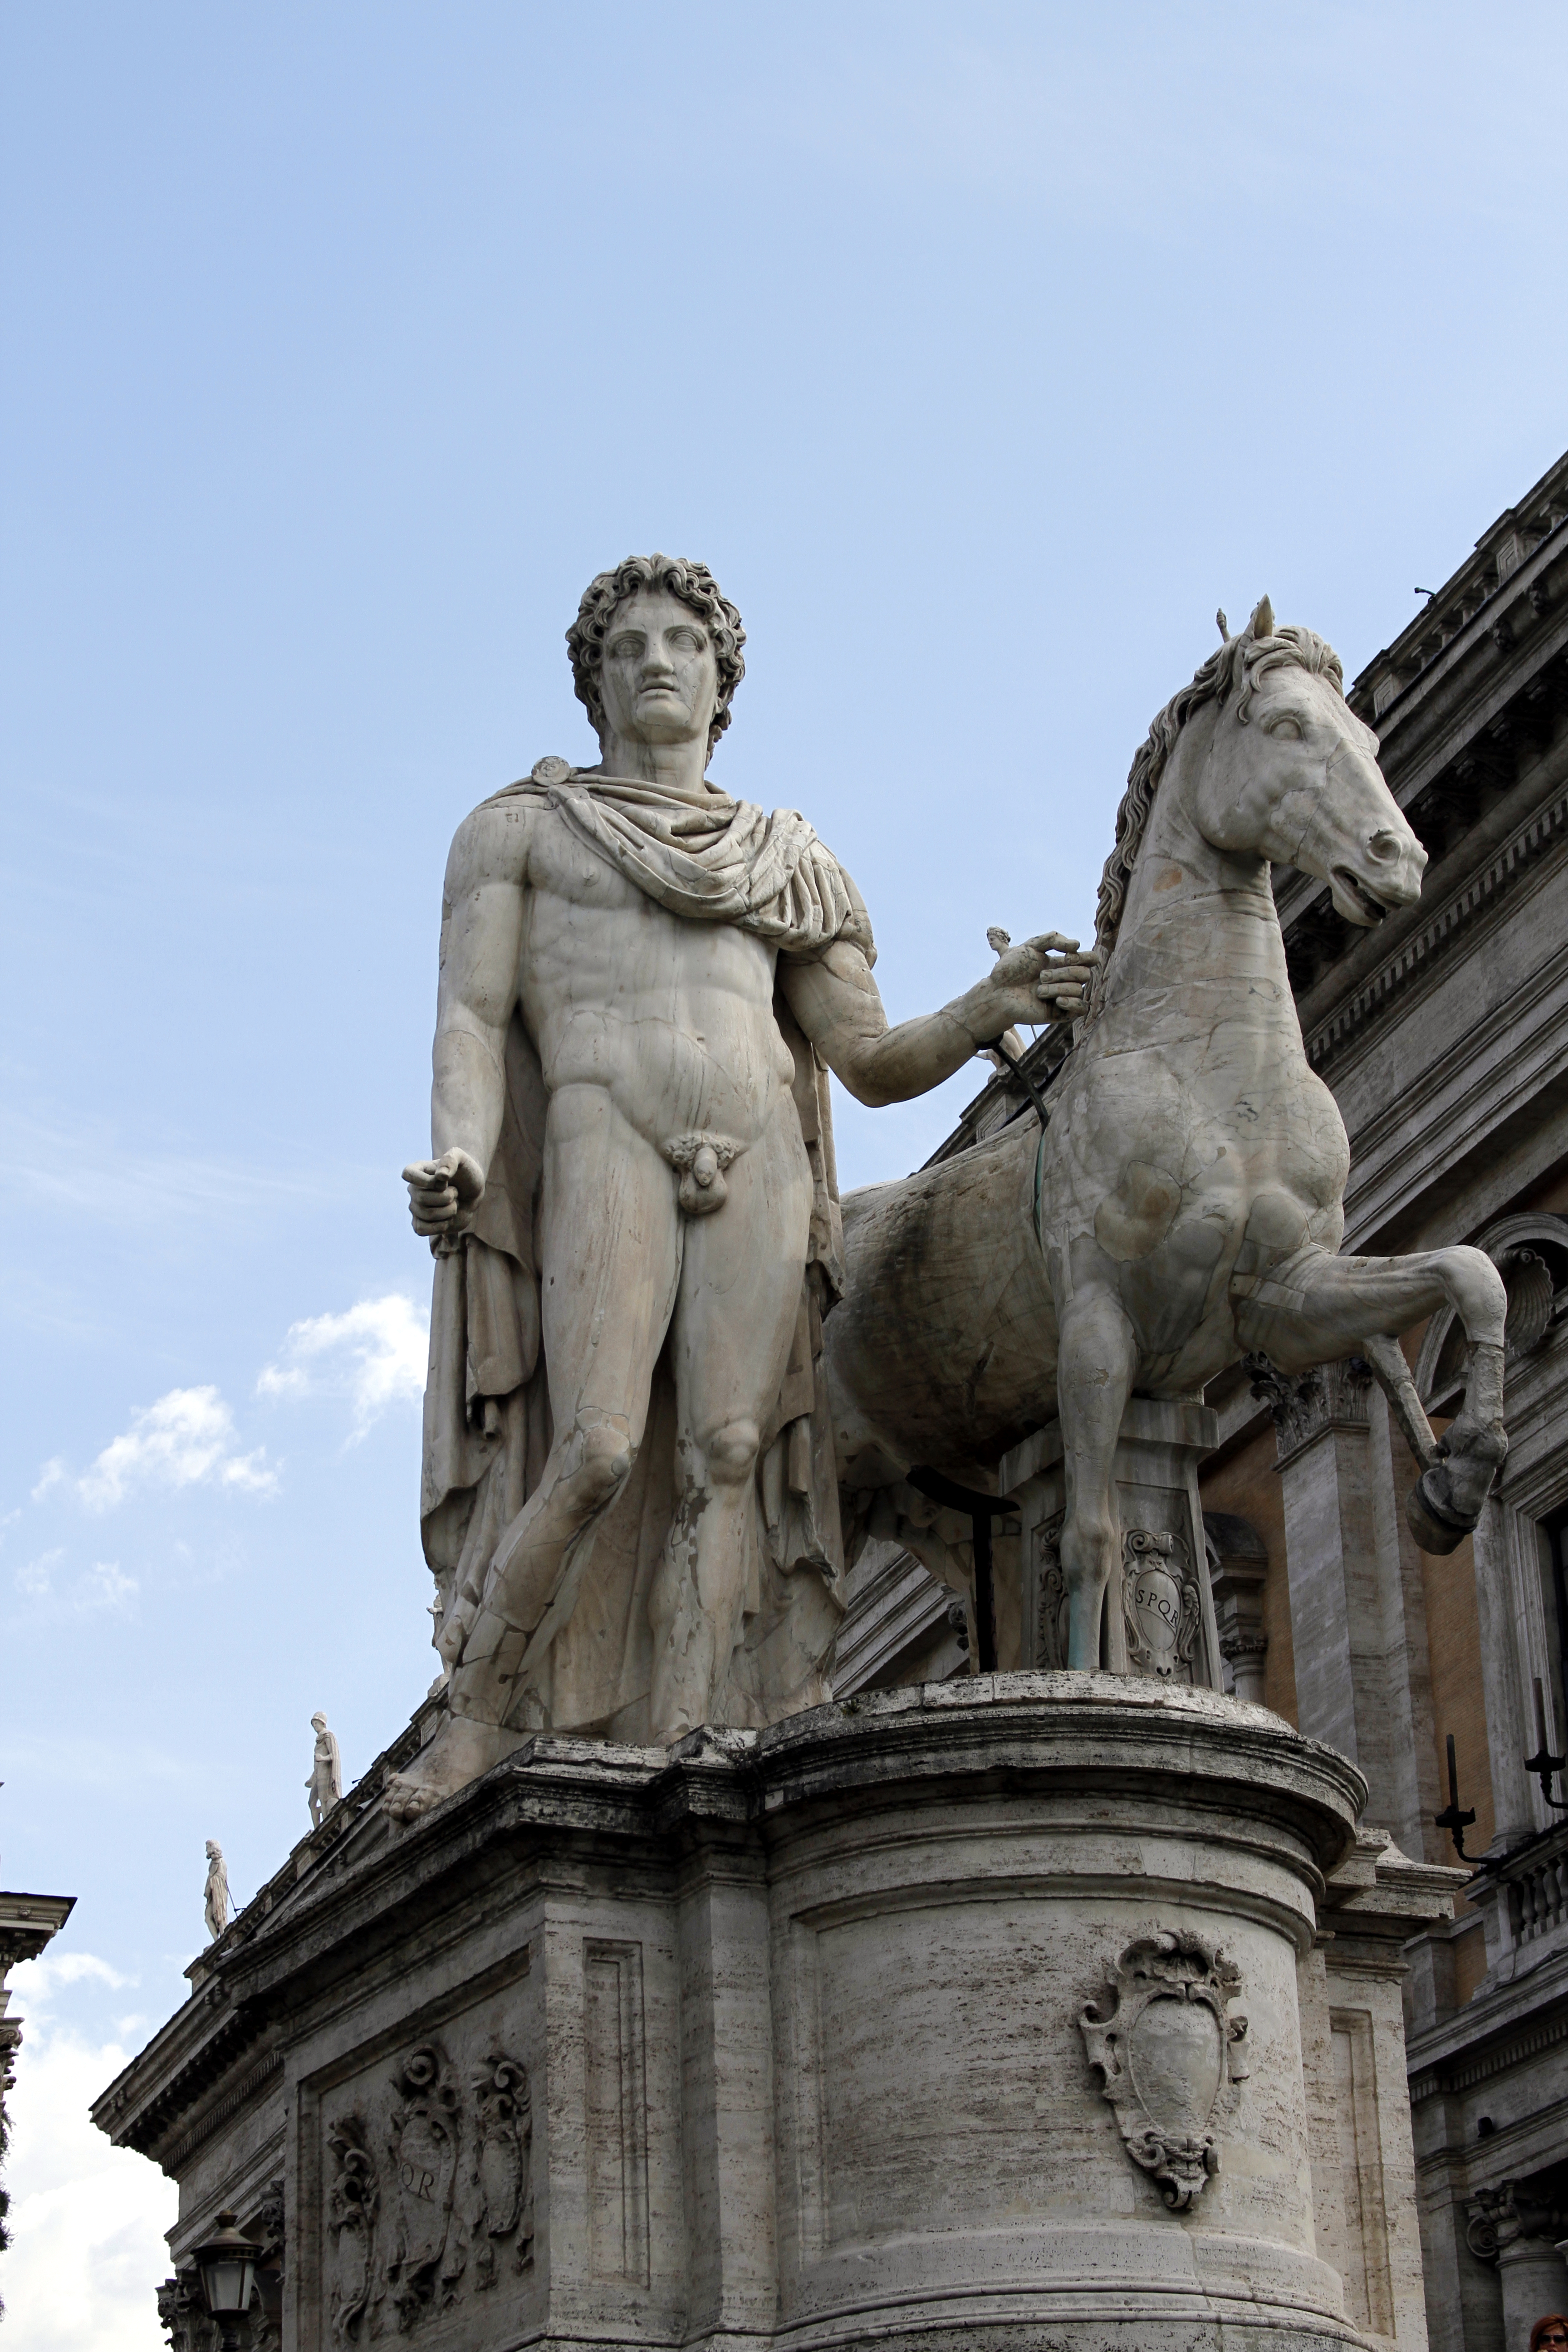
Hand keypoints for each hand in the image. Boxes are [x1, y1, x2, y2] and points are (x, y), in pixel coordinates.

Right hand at [402, 1148, 484, 1244]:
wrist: (473, 1192)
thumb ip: (451, 1160)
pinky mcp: (421, 1223)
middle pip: (421, 1198)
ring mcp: (416, 1207)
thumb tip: (441, 1175)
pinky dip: (440, 1226)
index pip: (407, 1174)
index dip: (425, 1181)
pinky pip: (421, 1230)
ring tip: (454, 1204)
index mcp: (418, 1170)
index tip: (443, 1181)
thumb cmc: (466, 1172)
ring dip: (448, 1211)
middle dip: (446, 1197)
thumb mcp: (462, 1159)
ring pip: (426, 1215)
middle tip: (456, 1192)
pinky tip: (449, 1219)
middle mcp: (413, 1189)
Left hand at [966, 931, 1097, 1037]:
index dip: (1085, 957)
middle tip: (1041, 976)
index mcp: (1061, 963)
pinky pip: (1081, 1009)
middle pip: (1084, 974)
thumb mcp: (1030, 946)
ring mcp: (1063, 996)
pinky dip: (1073, 1003)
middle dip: (1064, 973)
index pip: (1089, 959)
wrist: (997, 992)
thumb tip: (1077, 945)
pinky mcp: (1060, 1013)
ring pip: (1079, 990)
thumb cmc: (1010, 969)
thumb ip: (1053, 938)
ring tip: (1038, 991)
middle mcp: (1065, 979)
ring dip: (1058, 988)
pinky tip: (1058, 1001)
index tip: (1067, 957)